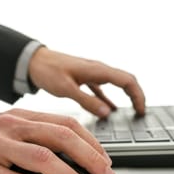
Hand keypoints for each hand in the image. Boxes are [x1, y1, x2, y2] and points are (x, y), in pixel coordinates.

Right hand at [0, 109, 114, 173]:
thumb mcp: (7, 133)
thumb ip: (35, 139)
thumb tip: (74, 158)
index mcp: (20, 117)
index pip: (65, 123)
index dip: (90, 141)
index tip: (105, 158)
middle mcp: (11, 126)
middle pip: (61, 137)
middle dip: (90, 157)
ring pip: (44, 158)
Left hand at [28, 47, 145, 117]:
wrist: (32, 60)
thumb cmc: (47, 70)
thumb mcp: (66, 88)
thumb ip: (88, 101)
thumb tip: (108, 113)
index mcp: (97, 70)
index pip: (127, 81)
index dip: (138, 95)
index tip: (141, 110)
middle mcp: (98, 69)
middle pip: (126, 80)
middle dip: (137, 96)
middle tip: (142, 113)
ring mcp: (92, 73)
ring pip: (117, 83)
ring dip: (126, 96)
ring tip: (132, 112)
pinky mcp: (84, 77)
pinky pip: (103, 88)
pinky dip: (110, 99)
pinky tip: (110, 110)